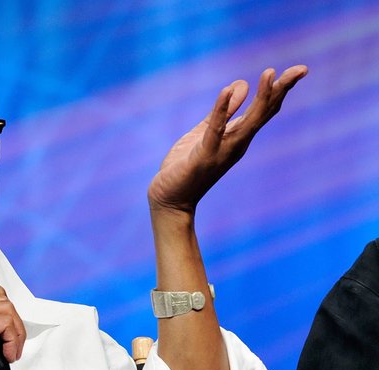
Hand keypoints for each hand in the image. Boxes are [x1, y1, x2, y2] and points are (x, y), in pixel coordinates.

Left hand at [148, 65, 307, 214]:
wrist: (170, 198)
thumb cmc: (186, 166)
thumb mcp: (205, 131)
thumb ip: (223, 111)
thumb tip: (242, 83)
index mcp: (238, 137)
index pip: (264, 110)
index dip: (280, 89)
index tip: (300, 70)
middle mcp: (236, 144)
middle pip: (264, 114)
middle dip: (281, 91)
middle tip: (301, 69)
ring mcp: (223, 151)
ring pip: (248, 122)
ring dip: (260, 98)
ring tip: (270, 74)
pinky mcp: (204, 156)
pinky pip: (215, 130)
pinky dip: (221, 110)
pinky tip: (227, 91)